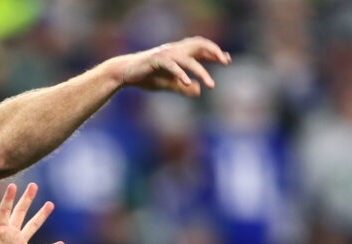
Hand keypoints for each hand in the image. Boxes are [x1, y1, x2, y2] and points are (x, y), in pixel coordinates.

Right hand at [111, 37, 229, 95]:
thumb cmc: (147, 77)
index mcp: (179, 54)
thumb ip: (183, 88)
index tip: (227, 60)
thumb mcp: (168, 84)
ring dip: (201, 71)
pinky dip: (181, 74)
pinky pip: (172, 66)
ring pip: (188, 59)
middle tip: (225, 62)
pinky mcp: (156, 60)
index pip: (201, 49)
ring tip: (210, 85)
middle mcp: (175, 50)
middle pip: (199, 44)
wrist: (125, 74)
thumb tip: (199, 91)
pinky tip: (189, 83)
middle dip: (214, 52)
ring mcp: (166, 54)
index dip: (215, 53)